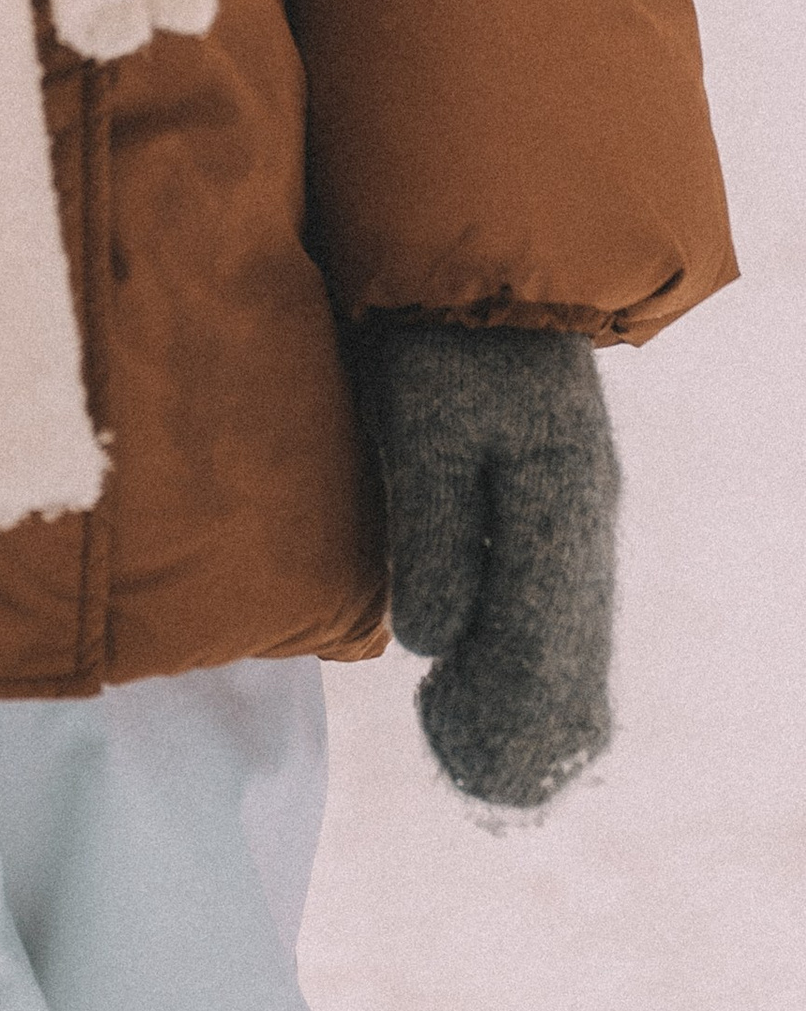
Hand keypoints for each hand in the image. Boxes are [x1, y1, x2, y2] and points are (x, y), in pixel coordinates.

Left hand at [355, 322, 620, 807]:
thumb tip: (435, 644)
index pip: (547, 648)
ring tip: (460, 735)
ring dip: (527, 702)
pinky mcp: (557, 506)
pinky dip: (532, 663)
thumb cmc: (437, 336)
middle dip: (520, 724)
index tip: (441, 730)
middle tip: (452, 750)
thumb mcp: (423, 421)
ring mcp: (579, 514)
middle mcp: (586, 521)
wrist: (474, 261)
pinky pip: (562, 613)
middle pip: (576, 662)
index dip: (500, 708)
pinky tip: (480, 679)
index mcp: (562, 504)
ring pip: (577, 646)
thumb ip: (435, 530)